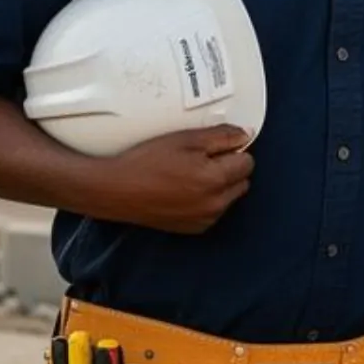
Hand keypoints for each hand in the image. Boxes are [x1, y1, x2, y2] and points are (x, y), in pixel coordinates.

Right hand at [87, 125, 254, 234]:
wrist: (116, 190)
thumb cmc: (148, 162)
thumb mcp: (187, 139)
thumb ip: (222, 136)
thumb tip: (246, 134)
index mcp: (216, 180)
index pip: (247, 162)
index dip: (233, 150)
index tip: (216, 147)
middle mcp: (215, 204)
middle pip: (241, 181)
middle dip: (229, 168)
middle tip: (201, 159)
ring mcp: (204, 219)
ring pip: (228, 197)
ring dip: (219, 185)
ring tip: (189, 175)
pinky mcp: (192, 228)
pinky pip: (213, 211)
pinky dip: (207, 200)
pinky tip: (184, 190)